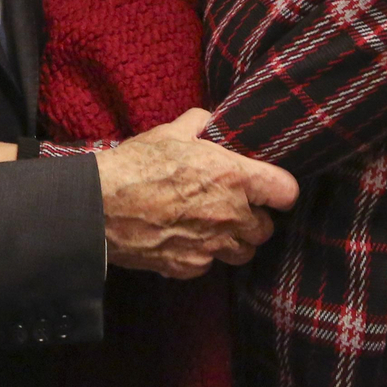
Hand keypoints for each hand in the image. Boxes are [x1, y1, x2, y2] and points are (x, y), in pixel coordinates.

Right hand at [95, 108, 298, 279]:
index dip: (280, 190)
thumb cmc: (137, 165)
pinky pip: (209, 264)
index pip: (286, 191)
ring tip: (216, 226)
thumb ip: (200, 123)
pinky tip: (187, 239)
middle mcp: (230, 215)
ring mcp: (211, 245)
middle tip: (237, 206)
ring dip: (235, 241)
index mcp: (234, 177)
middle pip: (266, 229)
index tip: (271, 188)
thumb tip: (209, 120)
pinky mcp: (189, 266)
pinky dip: (203, 255)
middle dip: (255, 218)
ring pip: (243, 253)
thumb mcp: (172, 132)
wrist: (101, 206)